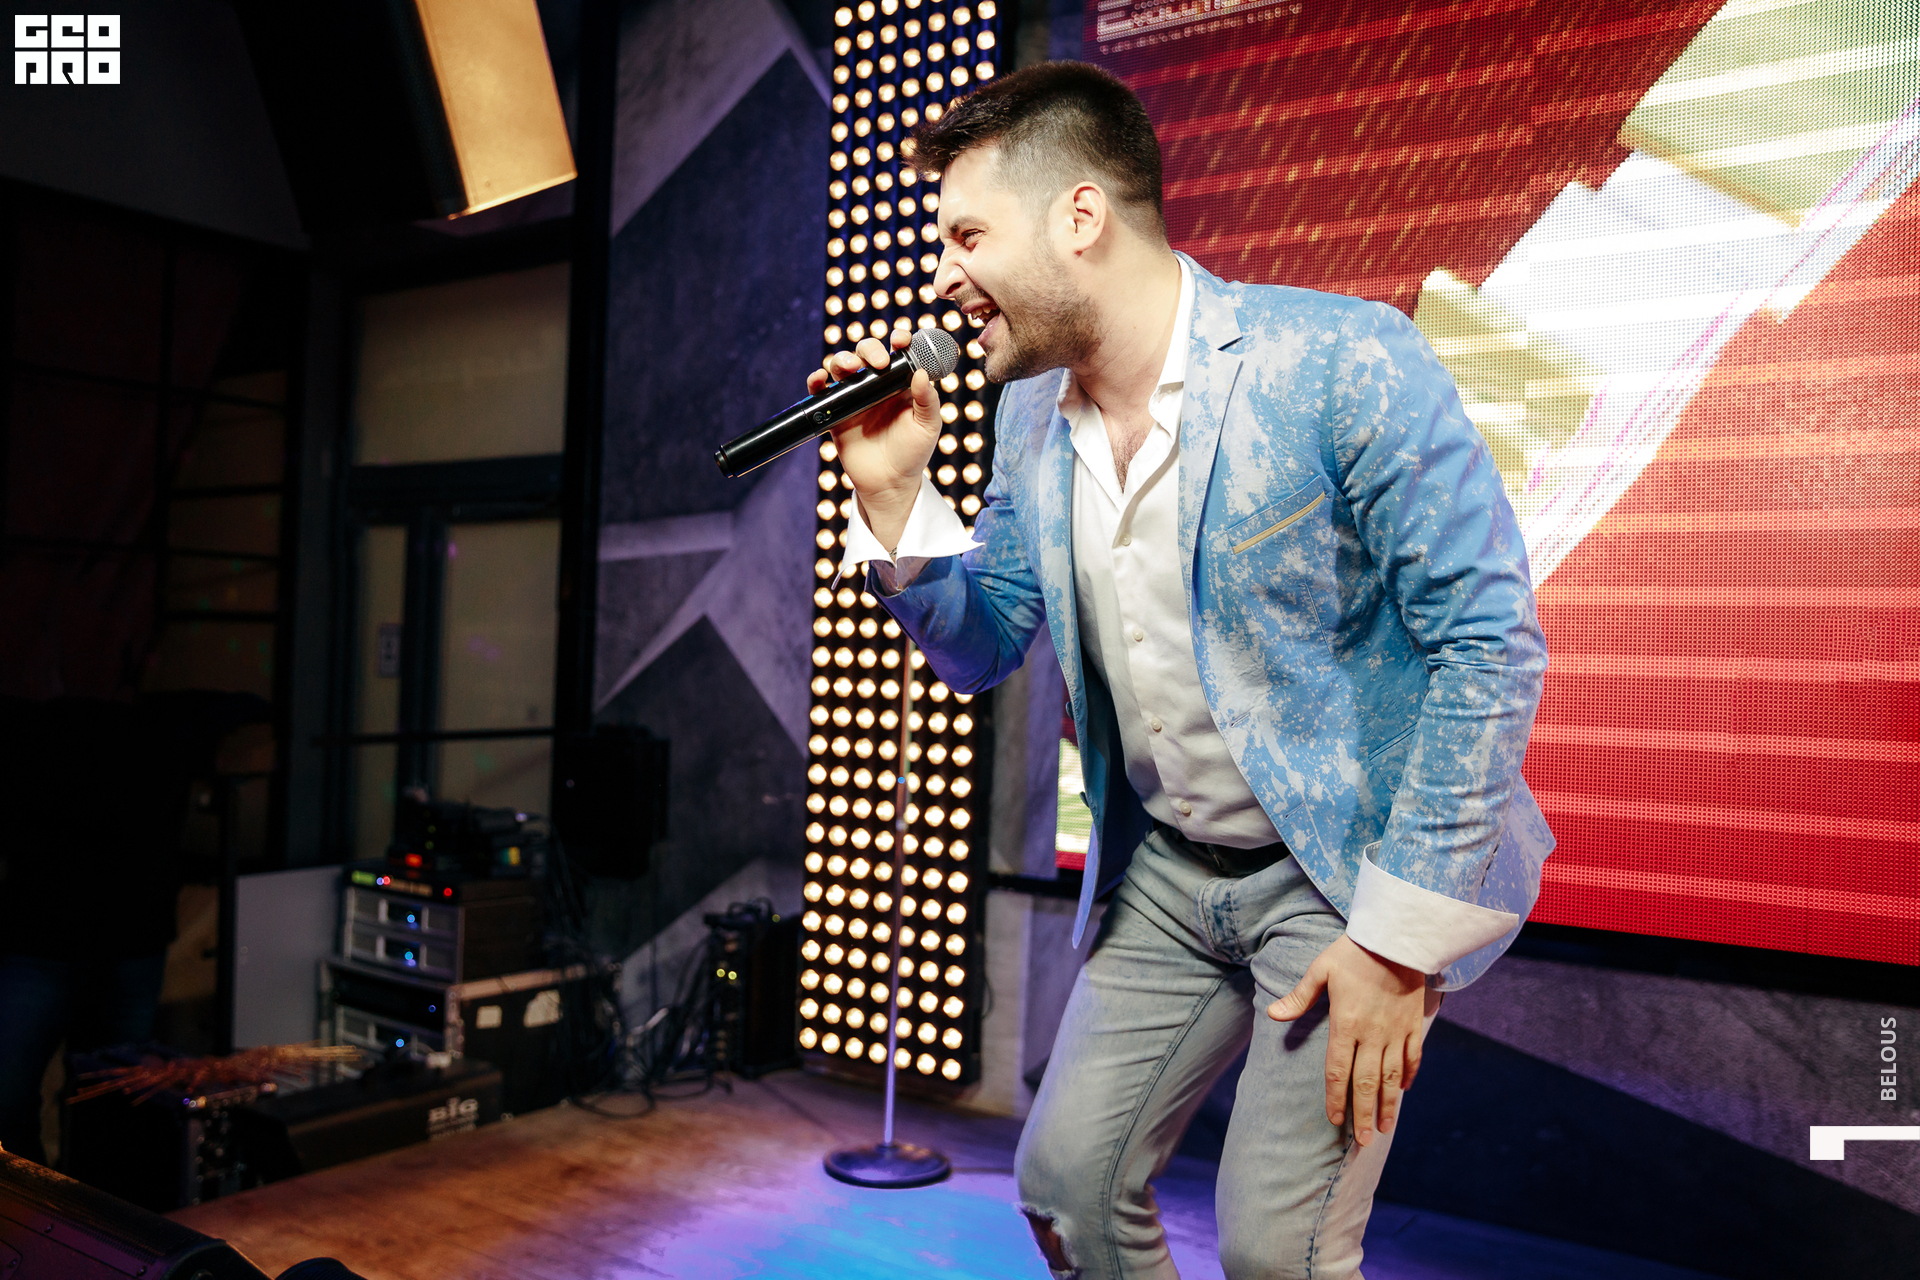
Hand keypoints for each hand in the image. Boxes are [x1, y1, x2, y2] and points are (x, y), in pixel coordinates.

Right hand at [807, 329, 942, 551]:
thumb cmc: (913, 454)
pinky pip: (822, 391)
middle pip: (867, 352)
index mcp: (901, 383)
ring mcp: (855, 396)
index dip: (899, 339)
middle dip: (870, 349)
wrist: (889, 483)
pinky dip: (817, 381)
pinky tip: (820, 380)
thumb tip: (920, 373)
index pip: (898, 352)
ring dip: (843, 359)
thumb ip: (927, 400)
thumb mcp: (927, 427)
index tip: (900, 340)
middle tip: (878, 363)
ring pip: (843, 365)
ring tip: (851, 368)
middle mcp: (877, 385)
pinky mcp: (836, 412)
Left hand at [1268, 934, 1428, 1146]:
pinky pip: (1412, 1056)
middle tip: (1365, 1141)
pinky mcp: (1414, 1024)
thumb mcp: (1321, 970)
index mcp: (1346, 1024)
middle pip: (1367, 1082)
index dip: (1336, 1099)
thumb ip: (1299, 997)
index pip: (1338, 1071)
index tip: (1335, 1121)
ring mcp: (1396, 1031)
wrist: (1396, 938)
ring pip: (1392, 1076)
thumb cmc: (1353, 952)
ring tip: (1386, 1128)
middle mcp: (1373, 1034)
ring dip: (1389, 1104)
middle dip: (1364, 1113)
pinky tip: (1404, 1090)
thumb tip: (1274, 1016)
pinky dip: (1408, 1075)